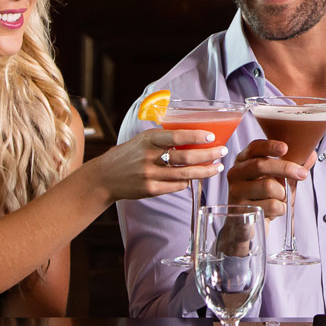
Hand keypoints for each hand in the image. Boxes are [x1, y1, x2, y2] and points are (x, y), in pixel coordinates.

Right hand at [86, 128, 224, 201]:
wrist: (104, 178)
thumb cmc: (127, 155)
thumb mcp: (141, 140)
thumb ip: (162, 138)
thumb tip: (192, 135)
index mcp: (148, 140)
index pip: (177, 136)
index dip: (196, 136)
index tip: (212, 136)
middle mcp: (149, 157)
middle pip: (186, 157)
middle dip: (208, 154)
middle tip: (222, 152)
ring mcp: (150, 175)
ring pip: (185, 174)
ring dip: (204, 171)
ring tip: (216, 167)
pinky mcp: (150, 190)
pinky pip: (176, 186)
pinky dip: (188, 182)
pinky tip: (195, 177)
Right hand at [225, 138, 314, 218]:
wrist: (247, 225)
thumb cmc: (263, 198)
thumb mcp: (278, 180)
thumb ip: (293, 167)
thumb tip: (311, 155)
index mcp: (244, 161)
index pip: (254, 148)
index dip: (269, 146)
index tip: (285, 148)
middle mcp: (236, 173)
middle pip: (260, 165)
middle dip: (285, 168)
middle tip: (302, 174)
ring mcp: (236, 192)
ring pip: (268, 187)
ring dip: (283, 195)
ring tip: (280, 200)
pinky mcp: (240, 210)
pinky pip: (271, 206)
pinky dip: (280, 209)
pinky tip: (273, 211)